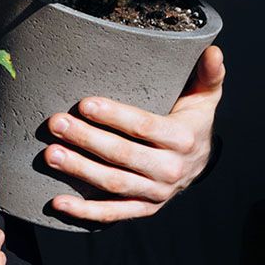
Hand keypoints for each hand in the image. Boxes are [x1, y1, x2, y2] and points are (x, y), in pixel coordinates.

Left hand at [43, 45, 224, 222]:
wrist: (200, 163)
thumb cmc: (192, 120)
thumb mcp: (205, 97)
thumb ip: (208, 74)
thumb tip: (213, 50)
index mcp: (182, 138)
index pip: (144, 127)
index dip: (115, 116)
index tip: (85, 104)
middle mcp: (170, 169)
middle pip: (123, 155)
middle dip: (86, 139)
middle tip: (56, 123)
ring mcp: (156, 192)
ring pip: (114, 183)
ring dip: (80, 171)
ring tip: (51, 154)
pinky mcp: (143, 208)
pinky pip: (112, 213)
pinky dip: (84, 211)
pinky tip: (57, 202)